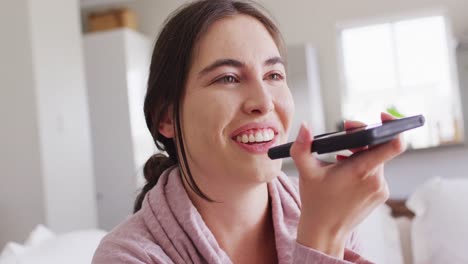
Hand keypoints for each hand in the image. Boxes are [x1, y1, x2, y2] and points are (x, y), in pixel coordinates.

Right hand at [290, 112, 404, 258]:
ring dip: (361, 153)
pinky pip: (376, 172)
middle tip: (344, 135)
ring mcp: (381, 189)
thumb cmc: (315, 201)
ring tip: (340, 158)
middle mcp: (376, 179)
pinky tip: (346, 170)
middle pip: (379, 147)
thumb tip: (304, 127)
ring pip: (377, 159)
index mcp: (361, 171)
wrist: (324, 231)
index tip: (382, 117)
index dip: (392, 126)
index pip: (392, 144)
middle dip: (361, 138)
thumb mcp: (305, 172)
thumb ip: (302, 146)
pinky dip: (363, 166)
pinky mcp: (381, 195)